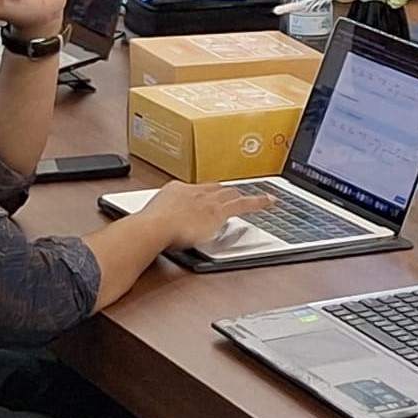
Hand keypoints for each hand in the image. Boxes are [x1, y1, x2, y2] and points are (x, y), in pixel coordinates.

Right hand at [135, 182, 253, 251]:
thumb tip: (152, 229)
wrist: (155, 227)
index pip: (194, 190)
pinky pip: (244, 204)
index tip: (205, 199)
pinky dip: (259, 202)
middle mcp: (194, 191)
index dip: (203, 196)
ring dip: (242, 196)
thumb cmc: (148, 227)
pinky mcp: (219, 211)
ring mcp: (208, 200)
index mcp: (175, 190)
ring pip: (230, 193)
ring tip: (255, 198)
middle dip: (224, 193)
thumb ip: (156, 222)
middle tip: (232, 196)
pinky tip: (269, 201)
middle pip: (214, 189)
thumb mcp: (150, 220)